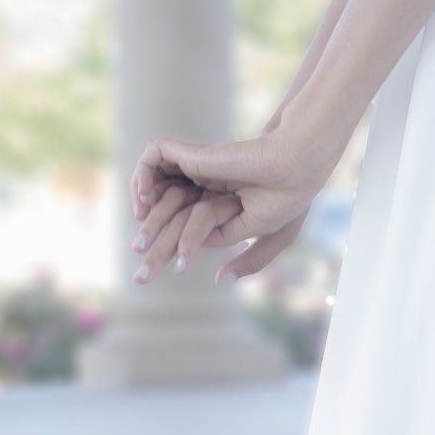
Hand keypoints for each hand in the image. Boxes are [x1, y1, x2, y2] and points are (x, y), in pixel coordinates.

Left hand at [129, 127, 323, 285]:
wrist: (294, 164)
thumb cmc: (290, 198)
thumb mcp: (276, 237)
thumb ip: (251, 260)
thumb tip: (220, 280)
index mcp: (225, 204)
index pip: (188, 225)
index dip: (172, 248)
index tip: (170, 271)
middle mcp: (209, 186)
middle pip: (170, 212)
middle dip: (153, 240)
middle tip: (141, 277)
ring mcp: (199, 168)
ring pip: (159, 189)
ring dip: (147, 217)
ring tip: (140, 246)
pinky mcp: (192, 154)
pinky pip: (155, 157)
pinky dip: (142, 174)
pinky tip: (144, 198)